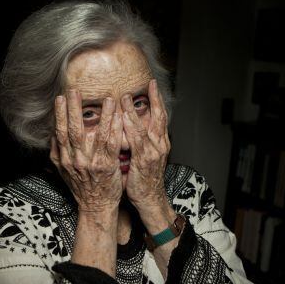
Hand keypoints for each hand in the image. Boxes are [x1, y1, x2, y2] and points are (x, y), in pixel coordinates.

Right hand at [50, 89, 122, 213]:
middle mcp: (77, 160)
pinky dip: (115, 130)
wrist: (96, 207)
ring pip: (96, 135)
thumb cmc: (81, 187)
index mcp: (66, 159)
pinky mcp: (108, 166)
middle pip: (74, 130)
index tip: (60, 98)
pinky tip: (119, 117)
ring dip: (102, 115)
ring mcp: (93, 163)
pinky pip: (112, 144)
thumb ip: (57, 153)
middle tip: (74, 91)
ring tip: (107, 99)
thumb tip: (53, 135)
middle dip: (73, 109)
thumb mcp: (63, 172)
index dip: (59, 115)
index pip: (60, 133)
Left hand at [121, 79, 170, 209]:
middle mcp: (160, 145)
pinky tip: (123, 118)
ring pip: (145, 126)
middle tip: (149, 84)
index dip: (158, 100)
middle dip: (154, 99)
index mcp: (160, 143)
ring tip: (125, 97)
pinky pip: (136, 141)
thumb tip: (127, 127)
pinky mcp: (144, 161)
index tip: (153, 86)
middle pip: (158, 117)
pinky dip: (130, 128)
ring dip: (134, 111)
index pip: (161, 117)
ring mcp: (153, 152)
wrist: (150, 199)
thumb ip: (138, 142)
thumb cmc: (144, 179)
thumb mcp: (143, 157)